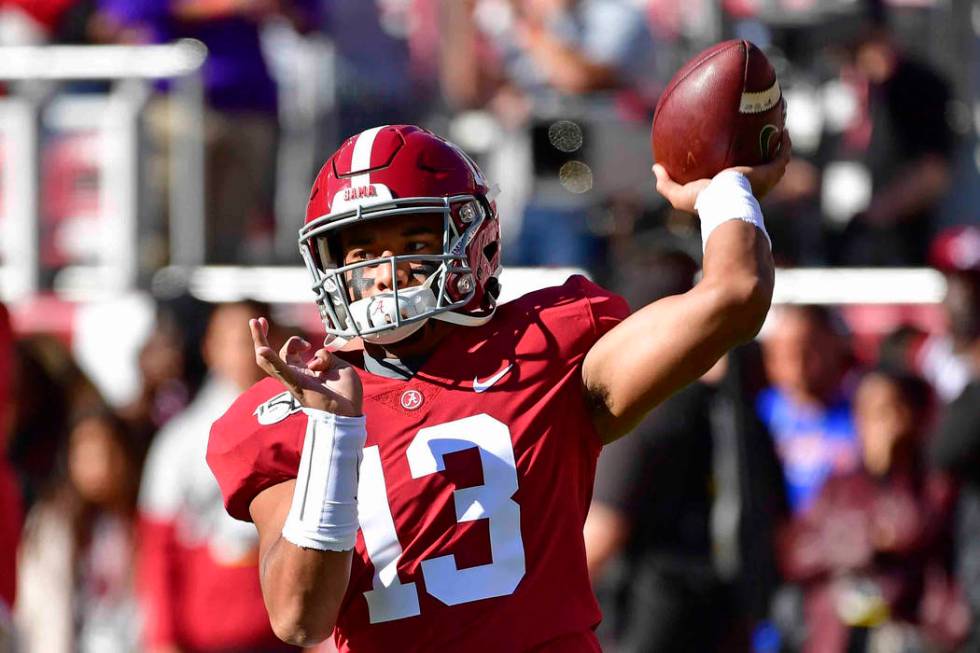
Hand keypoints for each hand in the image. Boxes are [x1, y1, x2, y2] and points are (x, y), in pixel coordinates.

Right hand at [250, 318, 362, 416]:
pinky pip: (281, 371)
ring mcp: (293, 380)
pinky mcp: (296, 384)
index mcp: (304, 372)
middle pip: (271, 355)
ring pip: (269, 361)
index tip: (299, 332)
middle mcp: (294, 376)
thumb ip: (325, 356)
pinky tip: (262, 350)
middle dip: (260, 336)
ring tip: (255, 324)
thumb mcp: (338, 366)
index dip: (288, 339)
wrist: (349, 413)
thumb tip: (315, 356)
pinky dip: (271, 360)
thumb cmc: (345, 394)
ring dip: (260, 341)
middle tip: (256, 320)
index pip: (289, 352)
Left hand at [653, 130, 792, 213]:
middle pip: (760, 164)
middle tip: (758, 132)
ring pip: (775, 157)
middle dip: (761, 150)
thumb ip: (666, 184)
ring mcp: (764, 178)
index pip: (736, 177)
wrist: (724, 202)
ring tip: (776, 125)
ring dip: (777, 143)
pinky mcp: (771, 172)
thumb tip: (655, 168)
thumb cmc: (704, 202)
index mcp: (732, 188)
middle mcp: (751, 184)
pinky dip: (784, 142)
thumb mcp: (679, 195)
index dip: (737, 164)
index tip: (732, 147)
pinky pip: (782, 154)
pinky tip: (783, 128)